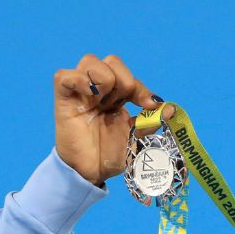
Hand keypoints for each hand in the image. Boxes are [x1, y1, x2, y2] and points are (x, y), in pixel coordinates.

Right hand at [53, 54, 164, 184]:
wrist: (91, 172)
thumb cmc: (111, 155)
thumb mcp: (136, 138)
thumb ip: (150, 122)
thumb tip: (170, 109)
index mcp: (116, 97)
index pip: (130, 77)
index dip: (141, 88)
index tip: (150, 105)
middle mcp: (98, 90)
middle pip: (111, 61)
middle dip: (124, 79)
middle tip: (122, 103)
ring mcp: (80, 93)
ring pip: (90, 61)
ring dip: (104, 78)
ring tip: (103, 102)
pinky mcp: (63, 99)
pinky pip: (64, 76)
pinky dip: (78, 79)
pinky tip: (90, 95)